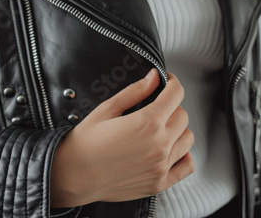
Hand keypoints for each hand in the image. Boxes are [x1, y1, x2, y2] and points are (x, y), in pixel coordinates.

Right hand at [50, 68, 193, 207]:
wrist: (72, 176)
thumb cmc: (84, 143)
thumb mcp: (107, 109)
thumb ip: (135, 91)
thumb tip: (154, 77)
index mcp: (148, 122)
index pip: (176, 94)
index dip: (172, 83)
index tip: (167, 82)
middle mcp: (159, 144)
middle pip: (183, 116)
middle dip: (172, 106)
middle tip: (157, 107)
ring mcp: (161, 166)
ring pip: (188, 139)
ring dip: (179, 130)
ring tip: (162, 129)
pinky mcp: (159, 183)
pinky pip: (187, 166)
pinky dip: (184, 156)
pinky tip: (171, 151)